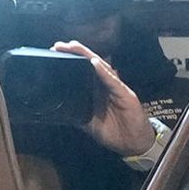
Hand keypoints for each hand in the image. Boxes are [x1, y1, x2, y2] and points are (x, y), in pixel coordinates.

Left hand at [55, 40, 156, 157]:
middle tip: (59, 46)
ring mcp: (116, 88)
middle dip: (75, 53)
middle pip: (90, 64)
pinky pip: (113, 81)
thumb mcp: (89, 123)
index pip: (82, 72)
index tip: (54, 54)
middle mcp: (106, 86)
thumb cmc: (114, 132)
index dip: (69, 62)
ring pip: (101, 67)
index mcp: (96, 91)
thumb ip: (77, 113)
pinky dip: (104, 72)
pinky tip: (95, 63)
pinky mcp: (125, 94)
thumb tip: (59, 110)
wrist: (134, 144)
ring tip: (74, 47)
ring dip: (87, 56)